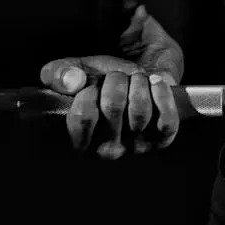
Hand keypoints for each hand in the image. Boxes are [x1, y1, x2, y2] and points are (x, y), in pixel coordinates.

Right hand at [38, 4, 180, 159]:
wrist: (139, 73)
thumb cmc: (102, 81)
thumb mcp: (73, 72)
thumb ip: (58, 73)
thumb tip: (72, 81)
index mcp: (80, 142)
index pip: (82, 117)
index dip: (88, 92)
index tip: (92, 84)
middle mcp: (108, 151)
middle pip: (113, 107)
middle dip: (116, 80)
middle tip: (117, 77)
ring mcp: (137, 147)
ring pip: (140, 111)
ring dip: (138, 83)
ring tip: (135, 79)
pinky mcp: (163, 139)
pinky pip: (166, 120)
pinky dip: (161, 94)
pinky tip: (155, 82)